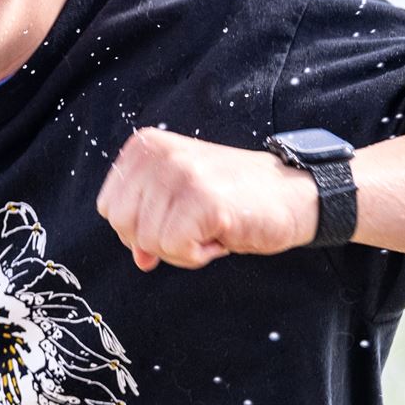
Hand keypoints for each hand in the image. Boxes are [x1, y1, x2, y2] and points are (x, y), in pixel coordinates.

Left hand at [95, 126, 319, 271]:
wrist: (295, 194)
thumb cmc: (235, 197)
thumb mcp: (179, 199)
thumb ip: (147, 220)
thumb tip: (139, 257)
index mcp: (146, 147)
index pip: (109, 208)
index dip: (142, 226)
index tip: (178, 214)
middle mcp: (159, 154)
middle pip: (123, 227)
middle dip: (159, 240)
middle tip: (197, 223)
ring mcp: (181, 174)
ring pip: (148, 242)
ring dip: (184, 248)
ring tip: (213, 224)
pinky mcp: (203, 201)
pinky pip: (175, 250)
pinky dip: (199, 255)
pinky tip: (222, 232)